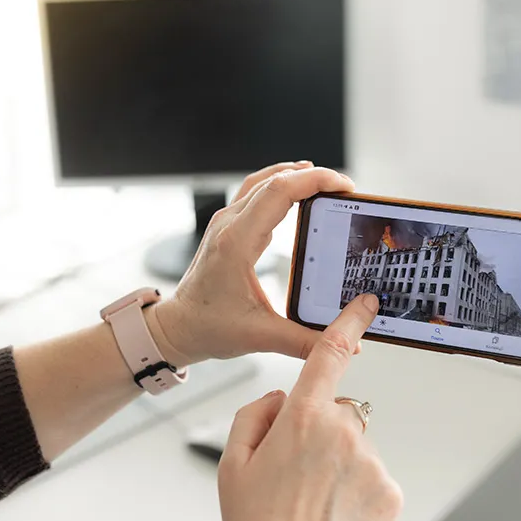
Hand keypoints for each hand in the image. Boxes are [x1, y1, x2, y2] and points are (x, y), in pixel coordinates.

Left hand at [147, 162, 355, 366]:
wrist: (177, 327)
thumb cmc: (208, 328)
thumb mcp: (261, 336)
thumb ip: (305, 341)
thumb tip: (344, 343)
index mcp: (236, 243)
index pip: (279, 192)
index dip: (315, 181)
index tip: (343, 185)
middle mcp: (228, 226)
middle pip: (273, 181)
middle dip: (313, 177)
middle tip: (344, 186)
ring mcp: (224, 224)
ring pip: (261, 182)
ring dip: (293, 176)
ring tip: (324, 182)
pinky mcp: (226, 230)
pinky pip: (254, 194)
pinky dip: (278, 187)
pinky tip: (295, 194)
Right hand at [218, 294, 402, 520]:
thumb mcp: (232, 463)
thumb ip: (254, 415)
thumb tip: (280, 400)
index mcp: (301, 418)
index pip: (329, 355)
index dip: (348, 324)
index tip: (365, 305)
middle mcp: (343, 432)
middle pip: (339, 411)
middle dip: (322, 429)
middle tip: (296, 473)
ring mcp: (371, 463)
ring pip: (357, 446)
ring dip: (340, 464)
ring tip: (313, 503)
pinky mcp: (390, 492)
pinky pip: (373, 477)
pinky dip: (357, 491)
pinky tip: (334, 515)